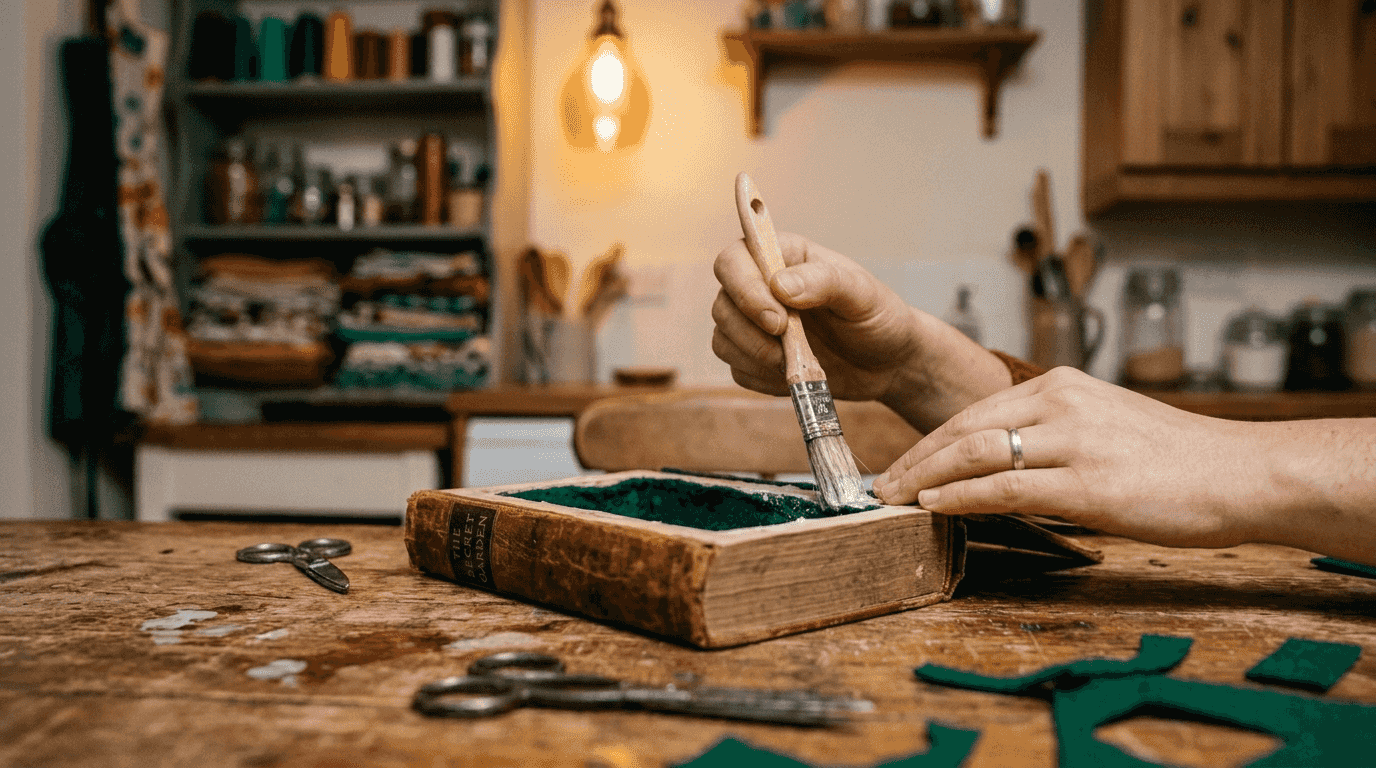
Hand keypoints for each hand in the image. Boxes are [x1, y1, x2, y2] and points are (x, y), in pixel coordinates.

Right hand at [711, 233, 1009, 431]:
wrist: (888, 363)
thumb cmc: (878, 317)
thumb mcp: (861, 293)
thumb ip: (824, 281)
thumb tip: (779, 286)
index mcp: (782, 257)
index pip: (733, 260)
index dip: (743, 288)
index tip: (777, 318)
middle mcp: (760, 287)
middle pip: (721, 304)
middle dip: (749, 330)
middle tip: (787, 345)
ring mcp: (753, 325)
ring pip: (722, 339)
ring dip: (754, 356)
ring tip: (795, 362)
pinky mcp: (755, 359)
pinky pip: (737, 369)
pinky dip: (761, 377)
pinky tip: (793, 374)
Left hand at [873, 367, 1261, 547]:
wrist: (1242, 472)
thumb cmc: (1177, 458)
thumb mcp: (1105, 425)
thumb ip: (1053, 434)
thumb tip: (998, 467)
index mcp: (1063, 385)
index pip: (974, 411)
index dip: (929, 442)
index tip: (900, 466)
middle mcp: (1062, 402)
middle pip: (963, 428)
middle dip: (914, 460)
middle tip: (881, 487)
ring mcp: (1074, 441)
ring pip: (976, 453)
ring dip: (926, 478)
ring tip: (894, 501)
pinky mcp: (1088, 483)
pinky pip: (1007, 487)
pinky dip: (963, 497)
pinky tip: (935, 507)